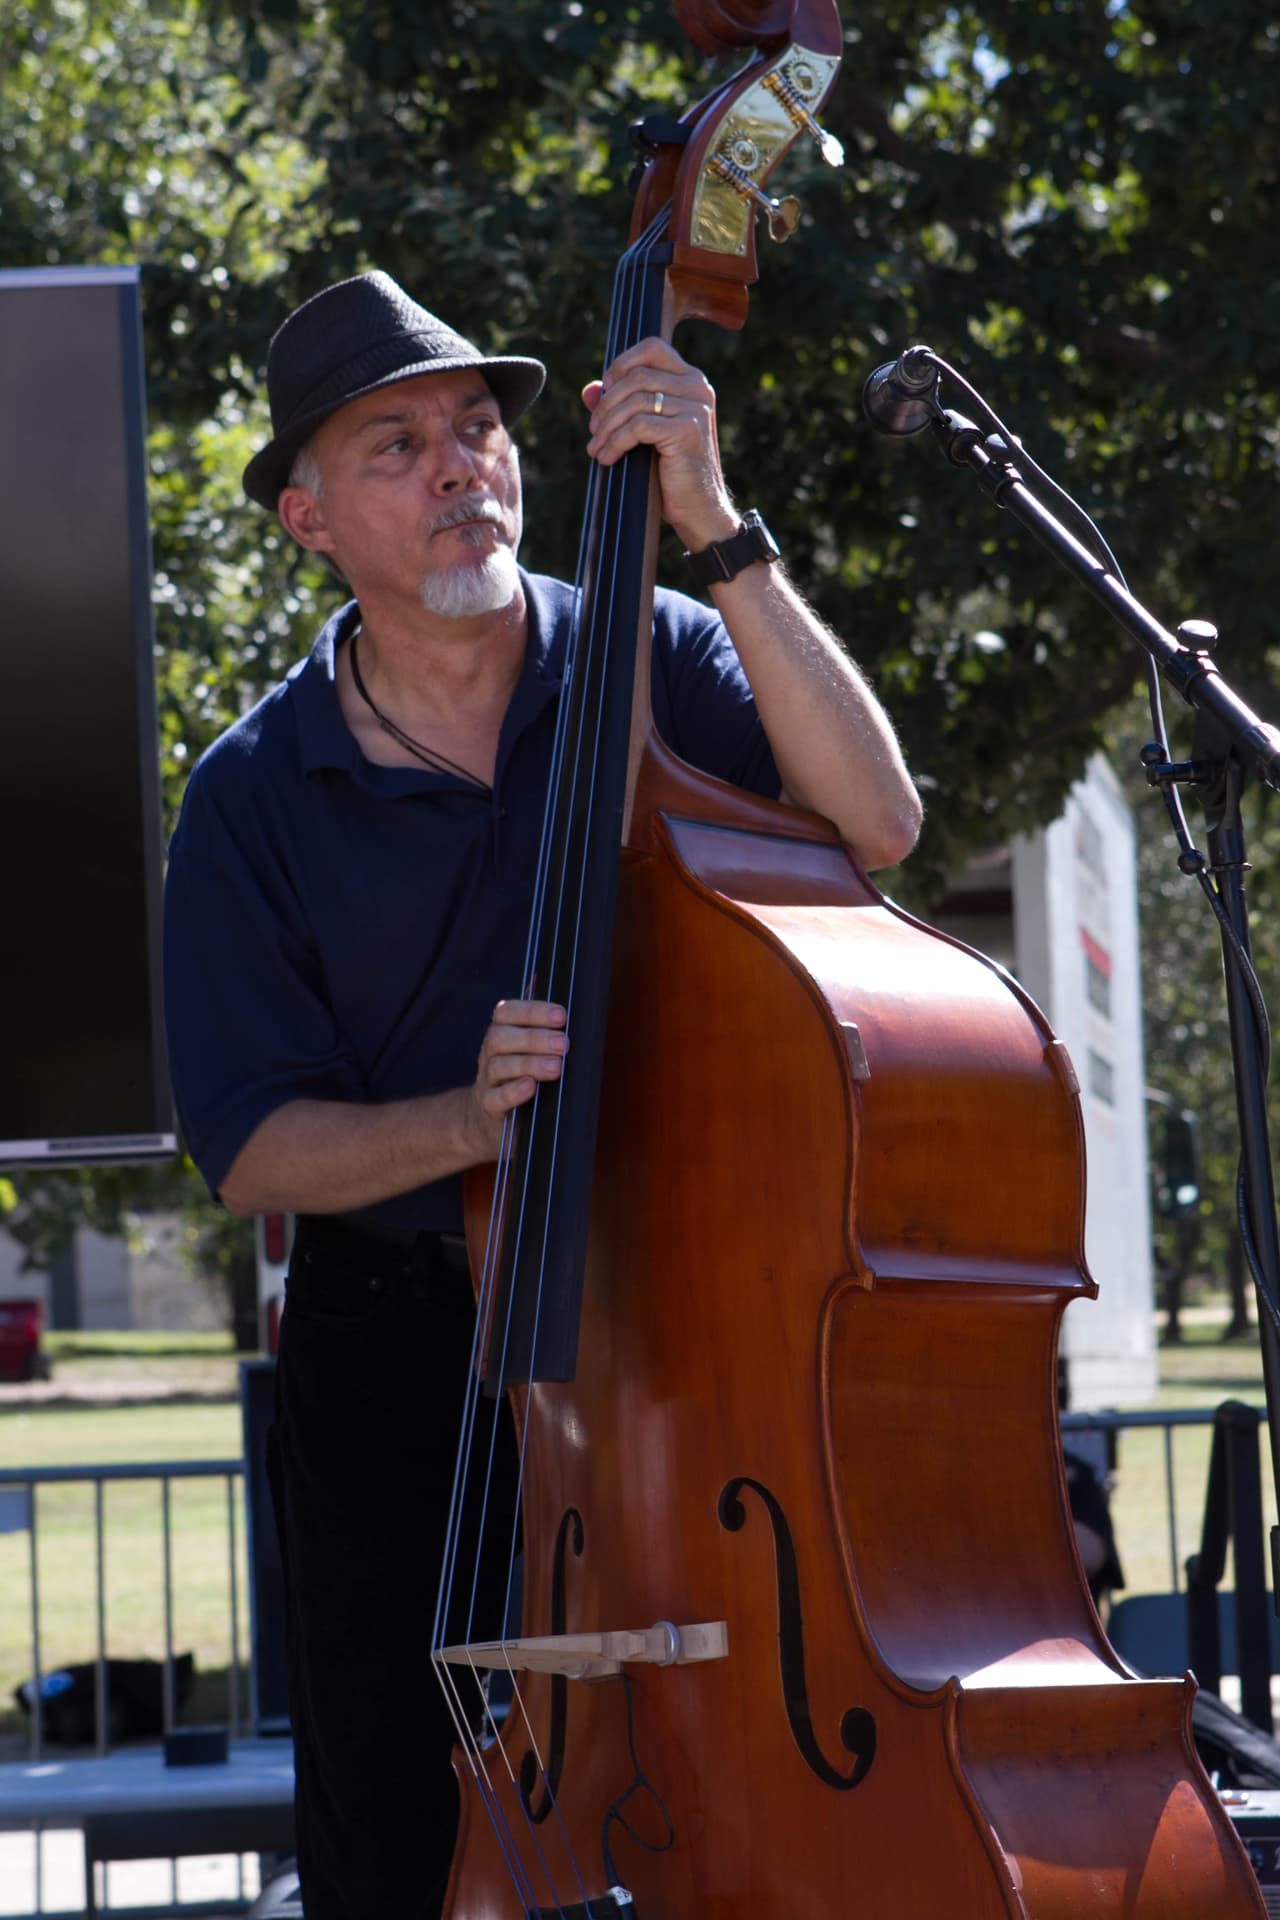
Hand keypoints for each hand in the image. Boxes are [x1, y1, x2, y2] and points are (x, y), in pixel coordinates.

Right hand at [467, 998, 568, 1155]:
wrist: (489, 1117)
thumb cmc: (517, 1071)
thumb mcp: (525, 1041)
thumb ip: (533, 1013)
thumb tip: (542, 975)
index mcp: (501, 1031)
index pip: (507, 1012)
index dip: (532, 1011)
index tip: (561, 1015)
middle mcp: (490, 1052)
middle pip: (501, 1037)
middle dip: (534, 1038)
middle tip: (564, 1043)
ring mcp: (487, 1080)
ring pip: (499, 1066)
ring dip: (529, 1064)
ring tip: (556, 1067)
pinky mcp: (489, 1107)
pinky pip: (495, 1098)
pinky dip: (513, 1092)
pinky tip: (530, 1087)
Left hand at [583, 338, 737, 552]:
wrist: (699, 510)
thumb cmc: (672, 472)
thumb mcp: (645, 433)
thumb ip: (621, 407)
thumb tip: (589, 390)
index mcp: (691, 381)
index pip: (652, 348)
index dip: (621, 364)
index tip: (605, 392)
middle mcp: (697, 388)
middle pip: (637, 376)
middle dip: (606, 404)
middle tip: (593, 430)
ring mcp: (695, 408)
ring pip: (635, 401)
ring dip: (607, 427)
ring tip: (596, 448)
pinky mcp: (687, 431)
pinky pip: (638, 426)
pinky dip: (615, 442)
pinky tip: (607, 458)